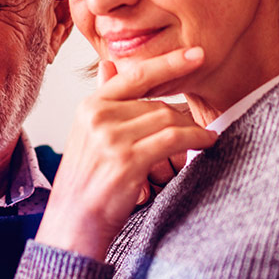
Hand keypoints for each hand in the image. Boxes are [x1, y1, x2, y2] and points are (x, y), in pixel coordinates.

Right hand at [36, 48, 215, 259]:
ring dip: (194, 128)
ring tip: (206, 137)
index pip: (135, 75)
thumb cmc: (85, 182)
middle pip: (156, 104)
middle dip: (182, 116)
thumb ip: (103, 100)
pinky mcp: (127, 161)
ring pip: (167, 119)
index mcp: (88, 107)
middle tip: (199, 126)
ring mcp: (110, 139)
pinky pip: (173, 139)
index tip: (196, 54)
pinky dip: (196, 139)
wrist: (72, 224)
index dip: (168, 63)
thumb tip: (109, 64)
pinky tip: (206, 143)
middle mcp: (97, 118)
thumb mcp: (87, 135)